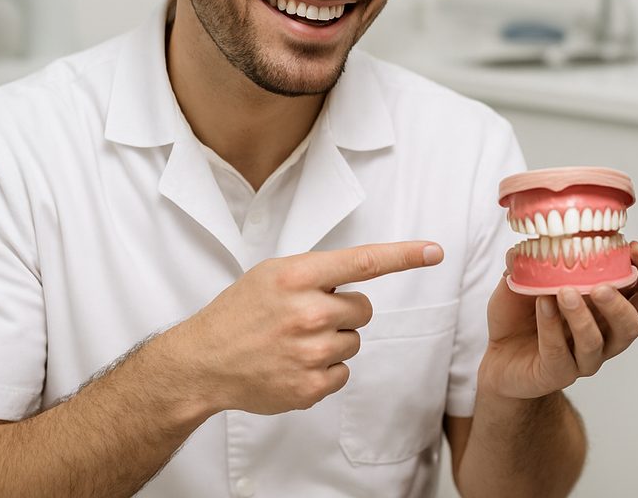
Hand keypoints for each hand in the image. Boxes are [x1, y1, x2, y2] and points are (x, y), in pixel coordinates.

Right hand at [164, 241, 443, 415]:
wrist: (202, 362)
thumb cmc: (239, 314)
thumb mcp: (271, 275)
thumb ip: (315, 273)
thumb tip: (357, 277)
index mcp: (297, 277)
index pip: (363, 262)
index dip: (404, 255)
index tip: (434, 251)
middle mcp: (307, 312)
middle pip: (364, 309)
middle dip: (343, 312)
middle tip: (306, 317)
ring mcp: (310, 352)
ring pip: (355, 341)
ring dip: (333, 341)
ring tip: (294, 342)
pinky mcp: (310, 386)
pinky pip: (343, 372)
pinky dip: (325, 370)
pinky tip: (294, 365)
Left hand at [478, 241, 637, 399]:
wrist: (497, 356)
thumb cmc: (522, 315)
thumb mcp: (529, 278)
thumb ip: (536, 258)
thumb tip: (532, 240)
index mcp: (610, 306)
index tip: (634, 247)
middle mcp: (605, 334)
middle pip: (632, 325)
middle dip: (619, 304)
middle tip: (600, 285)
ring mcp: (583, 357)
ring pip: (595, 342)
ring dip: (582, 316)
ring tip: (565, 292)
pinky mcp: (557, 372)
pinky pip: (559, 352)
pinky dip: (551, 326)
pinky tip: (543, 305)